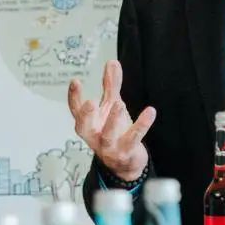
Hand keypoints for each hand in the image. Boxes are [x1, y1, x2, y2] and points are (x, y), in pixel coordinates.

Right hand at [67, 60, 154, 182]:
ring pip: (108, 136)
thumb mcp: (111, 106)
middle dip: (85, 115)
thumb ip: (111, 85)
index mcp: (88, 125)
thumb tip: (112, 62)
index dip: (74, 97)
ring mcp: (109, 147)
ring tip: (119, 104)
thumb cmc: (115, 131)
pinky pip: (134, 138)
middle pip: (84, 128)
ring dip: (112, 120)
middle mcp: (94, 137)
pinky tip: (150, 112)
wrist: (125, 163)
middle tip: (90, 102)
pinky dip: (142, 125)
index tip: (75, 81)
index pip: (75, 111)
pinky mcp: (126, 152)